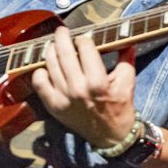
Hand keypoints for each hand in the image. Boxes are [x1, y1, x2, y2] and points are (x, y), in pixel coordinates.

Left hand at [30, 26, 136, 147]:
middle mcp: (78, 88)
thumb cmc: (120, 106)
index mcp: (98, 81)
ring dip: (50, 51)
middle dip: (62, 37)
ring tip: (53, 45)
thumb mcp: (128, 81)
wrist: (111, 136)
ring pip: (50, 65)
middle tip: (61, 31)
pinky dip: (40, 72)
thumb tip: (126, 39)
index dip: (83, 39)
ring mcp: (63, 98)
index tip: (83, 38)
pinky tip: (45, 67)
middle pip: (64, 53)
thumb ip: (126, 58)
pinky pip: (39, 83)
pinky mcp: (54, 106)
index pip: (85, 48)